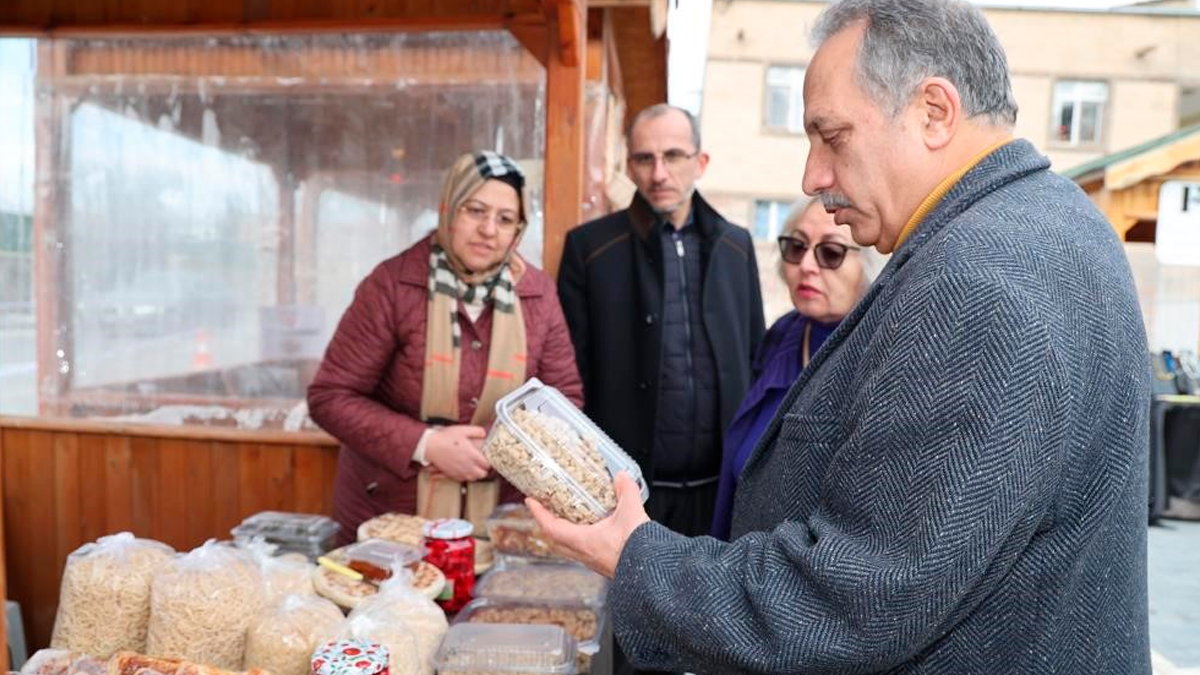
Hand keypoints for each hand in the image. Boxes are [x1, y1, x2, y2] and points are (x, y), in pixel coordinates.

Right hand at [424, 425, 489, 481]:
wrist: (430, 446)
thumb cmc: (446, 437)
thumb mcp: (463, 430)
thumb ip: (477, 431)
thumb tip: (485, 434)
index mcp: (472, 455)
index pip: (487, 464)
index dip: (489, 461)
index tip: (487, 456)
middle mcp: (468, 466)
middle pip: (483, 474)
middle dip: (484, 469)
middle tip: (482, 462)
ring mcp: (460, 472)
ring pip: (474, 478)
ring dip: (476, 473)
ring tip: (475, 466)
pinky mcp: (452, 475)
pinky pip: (464, 479)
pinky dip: (467, 476)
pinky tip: (465, 469)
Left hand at [527, 472, 649, 577]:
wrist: (652, 575)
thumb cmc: (638, 551)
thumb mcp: (632, 513)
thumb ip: (626, 491)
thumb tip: (621, 477)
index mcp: (583, 542)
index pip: (551, 528)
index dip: (538, 513)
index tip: (530, 501)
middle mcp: (584, 554)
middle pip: (556, 539)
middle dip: (548, 522)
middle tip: (547, 508)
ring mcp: (594, 561)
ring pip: (570, 546)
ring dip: (565, 531)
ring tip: (570, 516)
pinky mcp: (605, 564)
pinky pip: (585, 550)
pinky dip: (583, 537)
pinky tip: (596, 528)